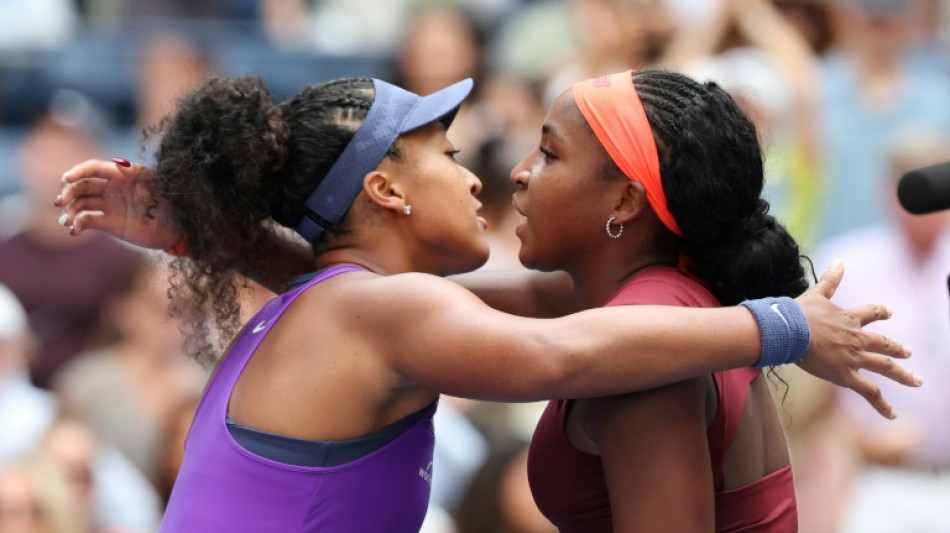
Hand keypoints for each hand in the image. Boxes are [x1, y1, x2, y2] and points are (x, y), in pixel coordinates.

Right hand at [56, 159, 179, 250]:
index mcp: (121, 174)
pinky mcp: (109, 224)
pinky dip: (77, 225)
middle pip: (81, 186)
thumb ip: (138, 174)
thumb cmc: (172, 200)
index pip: (93, 168)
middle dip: (68, 192)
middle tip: (60, 203)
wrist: (180, 228)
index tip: (67, 178)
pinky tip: (74, 231)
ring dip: (69, 211)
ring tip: (66, 221)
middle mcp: (111, 188)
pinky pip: (87, 221)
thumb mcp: (158, 184)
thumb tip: (118, 163)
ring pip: (80, 204)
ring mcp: (109, 206)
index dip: (78, 171)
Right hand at [795, 260, 919, 419]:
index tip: (889, 313)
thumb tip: (839, 260)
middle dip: (898, 349)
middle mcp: (856, 338)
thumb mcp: (817, 293)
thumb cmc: (798, 313)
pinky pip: (870, 392)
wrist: (790, 331)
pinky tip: (892, 414)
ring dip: (903, 375)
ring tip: (916, 381)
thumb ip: (831, 279)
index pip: (871, 313)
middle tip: (909, 352)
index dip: (880, 313)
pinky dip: (882, 405)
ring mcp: (854, 358)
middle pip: (884, 344)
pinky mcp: (847, 375)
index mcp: (848, 319)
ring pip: (885, 367)